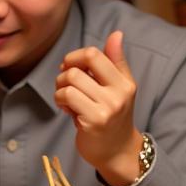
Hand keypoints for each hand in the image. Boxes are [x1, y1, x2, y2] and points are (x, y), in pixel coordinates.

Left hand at [54, 30, 143, 185]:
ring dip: (60, 89)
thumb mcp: (119, 88)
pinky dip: (60, 101)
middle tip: (65, 86)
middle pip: (78, 65)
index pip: (93, 53)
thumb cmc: (113, 117)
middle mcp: (119, 93)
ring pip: (70, 80)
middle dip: (64, 72)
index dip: (74, 57)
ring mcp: (107, 107)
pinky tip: (68, 110)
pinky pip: (66, 97)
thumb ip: (115, 61)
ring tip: (66, 100)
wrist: (117, 151)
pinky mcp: (93, 120)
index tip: (70, 68)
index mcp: (125, 81)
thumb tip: (117, 34)